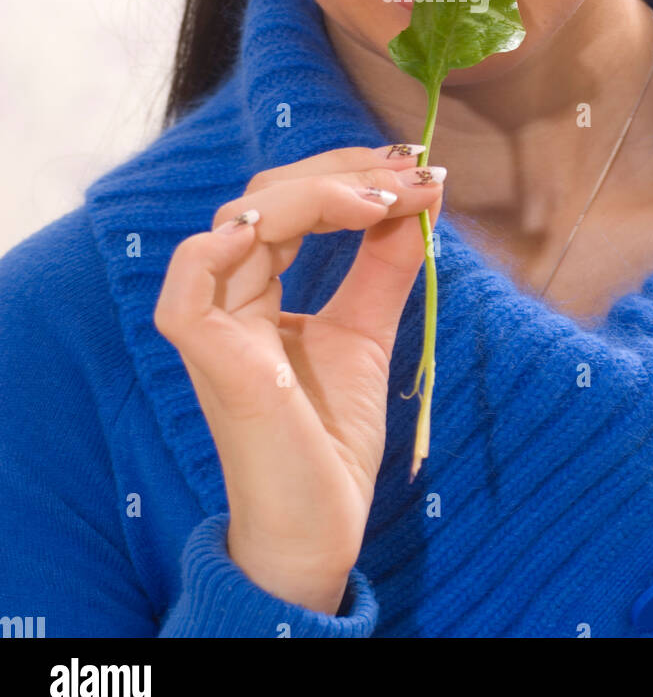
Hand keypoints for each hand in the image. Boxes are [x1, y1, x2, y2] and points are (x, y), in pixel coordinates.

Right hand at [153, 144, 444, 609]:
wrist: (319, 528)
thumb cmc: (329, 441)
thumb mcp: (367, 331)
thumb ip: (384, 265)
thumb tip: (419, 196)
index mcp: (255, 289)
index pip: (290, 202)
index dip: (348, 175)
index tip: (415, 168)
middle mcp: (227, 297)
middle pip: (266, 196)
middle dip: (343, 172)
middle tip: (410, 173)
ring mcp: (213, 326)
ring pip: (240, 221)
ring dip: (317, 195)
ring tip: (385, 200)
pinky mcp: (209, 357)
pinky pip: (189, 283)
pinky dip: (226, 244)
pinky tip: (289, 227)